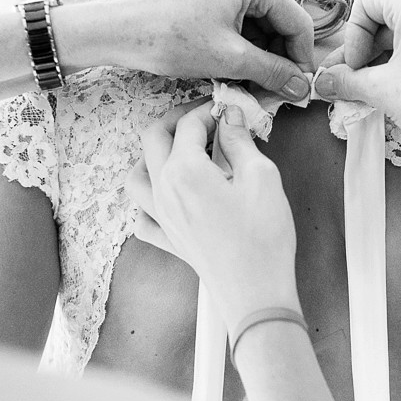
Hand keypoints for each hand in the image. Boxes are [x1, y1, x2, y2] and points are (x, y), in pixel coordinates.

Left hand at [61, 0, 315, 101]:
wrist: (116, 30)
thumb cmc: (168, 38)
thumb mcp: (229, 60)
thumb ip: (272, 72)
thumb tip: (302, 87)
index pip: (297, 22)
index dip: (302, 61)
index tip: (299, 91)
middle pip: (279, 22)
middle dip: (277, 60)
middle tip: (272, 95)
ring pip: (259, 24)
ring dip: (259, 57)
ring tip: (250, 88)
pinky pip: (239, 20)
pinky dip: (241, 46)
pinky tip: (233, 72)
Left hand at [126, 100, 301, 325]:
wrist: (255, 291)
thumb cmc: (263, 237)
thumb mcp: (262, 177)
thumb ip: (241, 142)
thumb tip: (231, 119)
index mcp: (185, 171)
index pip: (189, 125)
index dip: (210, 109)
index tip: (228, 109)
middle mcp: (164, 190)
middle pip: (152, 138)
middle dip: (176, 120)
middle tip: (203, 118)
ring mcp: (161, 217)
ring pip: (137, 174)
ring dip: (152, 155)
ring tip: (179, 152)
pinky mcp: (167, 239)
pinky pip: (141, 215)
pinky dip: (147, 200)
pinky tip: (167, 196)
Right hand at [311, 0, 400, 163]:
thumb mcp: (380, 89)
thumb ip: (345, 80)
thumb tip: (321, 82)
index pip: (367, 1)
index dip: (352, 35)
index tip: (353, 68)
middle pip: (385, 18)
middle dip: (361, 51)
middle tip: (345, 82)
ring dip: (379, 61)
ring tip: (364, 92)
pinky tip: (390, 94)